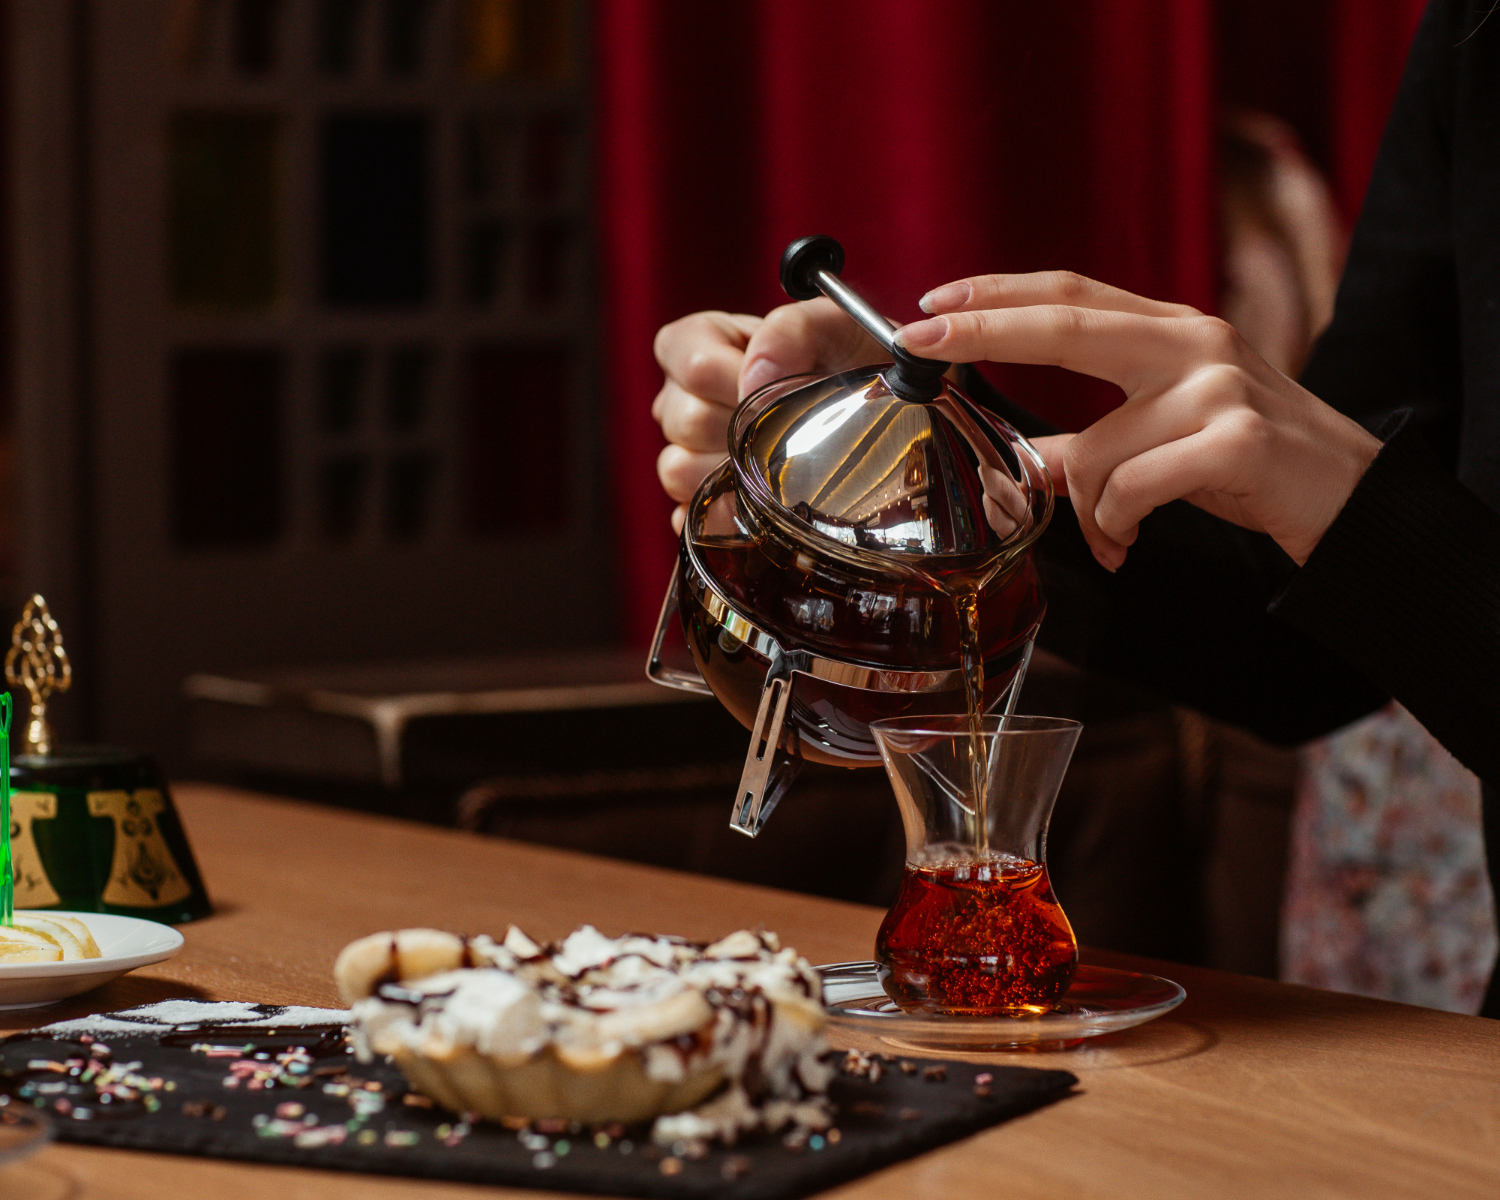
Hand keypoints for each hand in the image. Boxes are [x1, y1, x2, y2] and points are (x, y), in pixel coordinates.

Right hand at [652, 299, 885, 531]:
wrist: (872, 408)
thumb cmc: (845, 358)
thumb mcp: (830, 323)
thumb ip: (789, 330)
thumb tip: (754, 377)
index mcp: (696, 344)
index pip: (692, 367)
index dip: (735, 380)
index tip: (775, 386)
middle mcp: (680, 397)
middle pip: (686, 422)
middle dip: (744, 427)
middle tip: (790, 424)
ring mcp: (685, 452)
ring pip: (680, 471)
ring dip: (735, 471)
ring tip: (780, 460)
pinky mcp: (700, 501)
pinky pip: (694, 517)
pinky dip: (729, 516)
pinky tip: (763, 505)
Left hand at [896, 272, 1380, 569]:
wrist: (1353, 499)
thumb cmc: (1249, 465)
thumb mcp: (1166, 437)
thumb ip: (1092, 442)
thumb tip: (1016, 464)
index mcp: (1172, 331)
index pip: (1073, 292)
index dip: (999, 293)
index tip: (932, 300)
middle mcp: (1194, 341)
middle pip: (1068, 320)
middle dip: (983, 328)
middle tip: (921, 337)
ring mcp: (1218, 386)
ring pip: (1096, 449)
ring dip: (1086, 509)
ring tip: (1113, 535)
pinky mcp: (1236, 438)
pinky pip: (1132, 489)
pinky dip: (1117, 525)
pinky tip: (1133, 540)